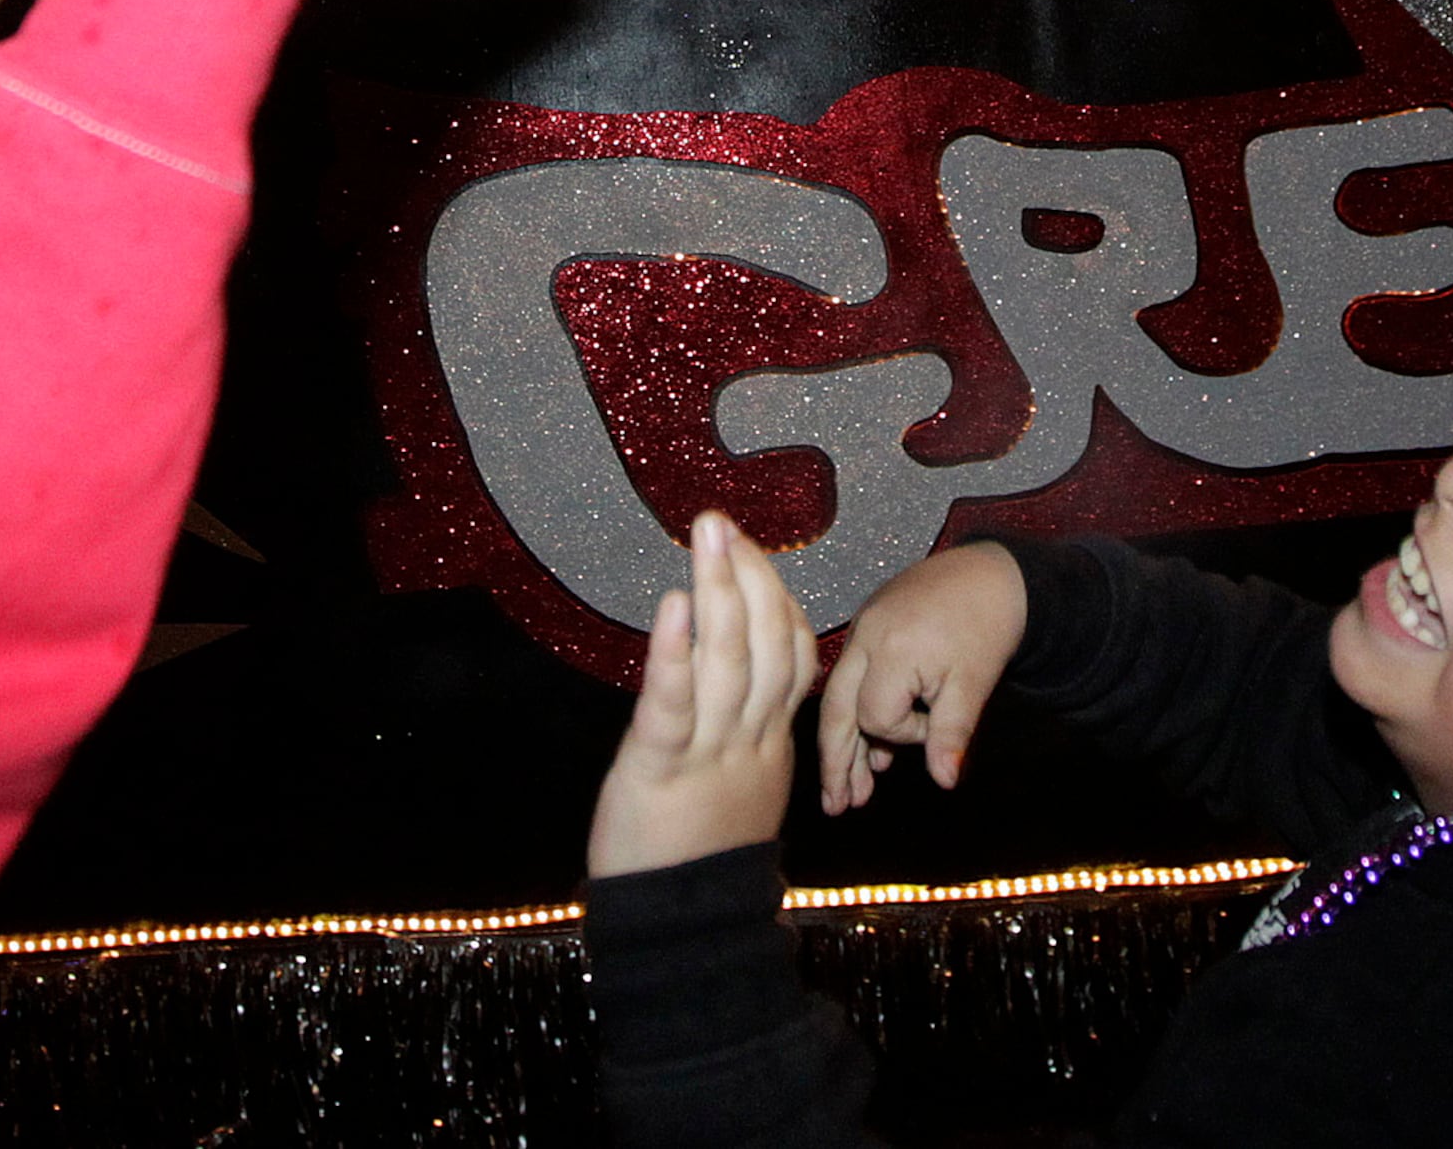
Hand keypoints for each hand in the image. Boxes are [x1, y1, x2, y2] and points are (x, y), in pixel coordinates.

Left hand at [589, 513, 816, 879]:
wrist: (680, 932)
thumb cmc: (695, 855)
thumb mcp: (740, 786)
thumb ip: (742, 730)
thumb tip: (727, 672)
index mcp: (770, 744)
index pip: (793, 657)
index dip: (774, 599)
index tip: (749, 550)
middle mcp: (749, 742)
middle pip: (768, 648)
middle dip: (748, 578)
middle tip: (721, 521)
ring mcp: (709, 756)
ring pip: (729, 665)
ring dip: (719, 593)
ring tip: (709, 536)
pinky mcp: (660, 771)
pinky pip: (673, 707)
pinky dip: (674, 654)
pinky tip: (672, 608)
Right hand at [815, 540, 1025, 812]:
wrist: (992, 574)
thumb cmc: (986, 627)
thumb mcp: (973, 685)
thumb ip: (951, 733)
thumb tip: (944, 782)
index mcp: (891, 649)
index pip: (876, 716)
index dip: (905, 735)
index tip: (936, 723)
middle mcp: (865, 636)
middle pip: (835, 708)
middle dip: (836, 761)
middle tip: (837, 808)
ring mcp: (862, 628)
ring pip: (839, 695)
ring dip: (845, 744)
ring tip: (852, 793)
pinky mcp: (868, 625)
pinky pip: (852, 676)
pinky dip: (857, 712)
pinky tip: (872, 746)